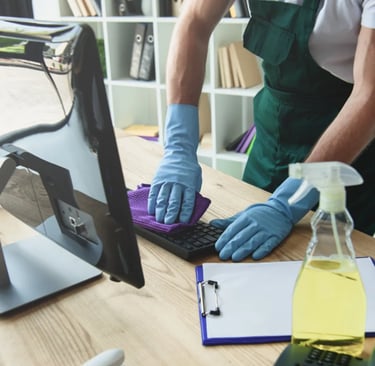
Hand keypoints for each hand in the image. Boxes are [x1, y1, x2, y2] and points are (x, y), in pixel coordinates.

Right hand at [148, 104, 201, 223]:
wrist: (179, 153)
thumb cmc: (189, 169)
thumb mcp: (196, 180)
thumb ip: (193, 193)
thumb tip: (190, 209)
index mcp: (189, 185)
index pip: (187, 201)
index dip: (185, 213)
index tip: (183, 222)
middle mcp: (177, 183)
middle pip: (174, 201)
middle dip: (170, 214)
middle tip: (168, 224)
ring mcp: (166, 181)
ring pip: (162, 198)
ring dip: (160, 211)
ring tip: (159, 220)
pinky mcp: (158, 180)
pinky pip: (154, 193)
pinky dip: (152, 203)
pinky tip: (152, 211)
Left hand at [211, 178, 318, 260]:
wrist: (281, 210)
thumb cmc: (259, 214)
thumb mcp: (243, 215)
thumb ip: (228, 222)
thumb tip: (213, 223)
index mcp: (246, 218)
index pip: (233, 229)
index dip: (224, 238)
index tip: (218, 247)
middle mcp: (255, 224)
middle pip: (241, 236)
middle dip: (231, 247)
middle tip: (223, 255)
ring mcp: (266, 230)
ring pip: (253, 241)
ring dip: (243, 250)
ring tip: (235, 258)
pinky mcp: (275, 237)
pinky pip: (268, 244)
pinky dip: (262, 250)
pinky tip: (255, 256)